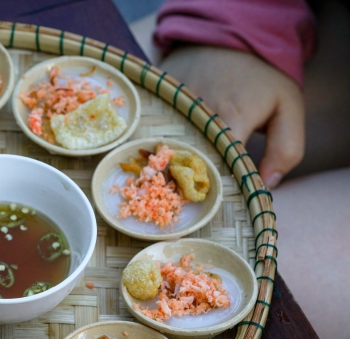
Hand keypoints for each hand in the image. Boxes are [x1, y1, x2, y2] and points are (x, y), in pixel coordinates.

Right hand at [159, 46, 304, 186]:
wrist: (227, 37)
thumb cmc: (261, 77)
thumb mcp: (287, 108)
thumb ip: (286, 150)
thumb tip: (266, 183)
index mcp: (231, 120)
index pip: (223, 170)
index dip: (226, 187)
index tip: (229, 196)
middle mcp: (196, 116)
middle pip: (192, 164)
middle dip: (198, 180)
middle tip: (203, 191)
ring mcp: (172, 108)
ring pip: (172, 150)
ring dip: (179, 163)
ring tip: (184, 174)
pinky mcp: (158, 102)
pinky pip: (158, 132)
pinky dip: (166, 144)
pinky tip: (172, 150)